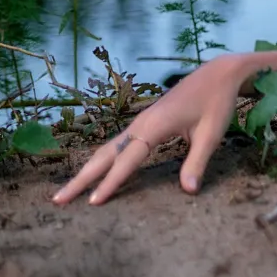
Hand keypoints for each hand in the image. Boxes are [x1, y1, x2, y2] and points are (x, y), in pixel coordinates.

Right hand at [51, 54, 247, 205]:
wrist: (219, 73)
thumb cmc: (217, 102)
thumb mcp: (211, 133)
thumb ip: (197, 162)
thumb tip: (188, 191)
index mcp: (155, 125)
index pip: (127, 160)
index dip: (111, 182)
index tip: (92, 203)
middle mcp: (141, 123)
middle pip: (105, 154)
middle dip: (82, 178)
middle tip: (57, 200)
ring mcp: (141, 121)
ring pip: (108, 149)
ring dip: (88, 169)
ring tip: (67, 191)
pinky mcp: (145, 122)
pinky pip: (118, 144)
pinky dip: (103, 160)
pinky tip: (97, 172)